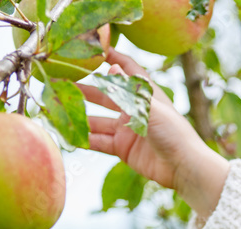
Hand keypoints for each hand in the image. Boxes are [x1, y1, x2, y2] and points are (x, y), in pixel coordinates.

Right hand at [77, 48, 228, 217]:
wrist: (183, 166)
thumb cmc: (173, 132)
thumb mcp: (150, 107)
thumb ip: (128, 90)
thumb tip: (110, 67)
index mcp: (144, 94)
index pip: (127, 70)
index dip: (112, 58)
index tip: (93, 50)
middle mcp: (133, 110)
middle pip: (104, 96)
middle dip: (83, 90)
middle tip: (60, 83)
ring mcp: (127, 130)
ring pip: (97, 120)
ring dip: (80, 117)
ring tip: (58, 111)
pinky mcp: (123, 149)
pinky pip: (100, 142)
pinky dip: (85, 139)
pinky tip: (69, 135)